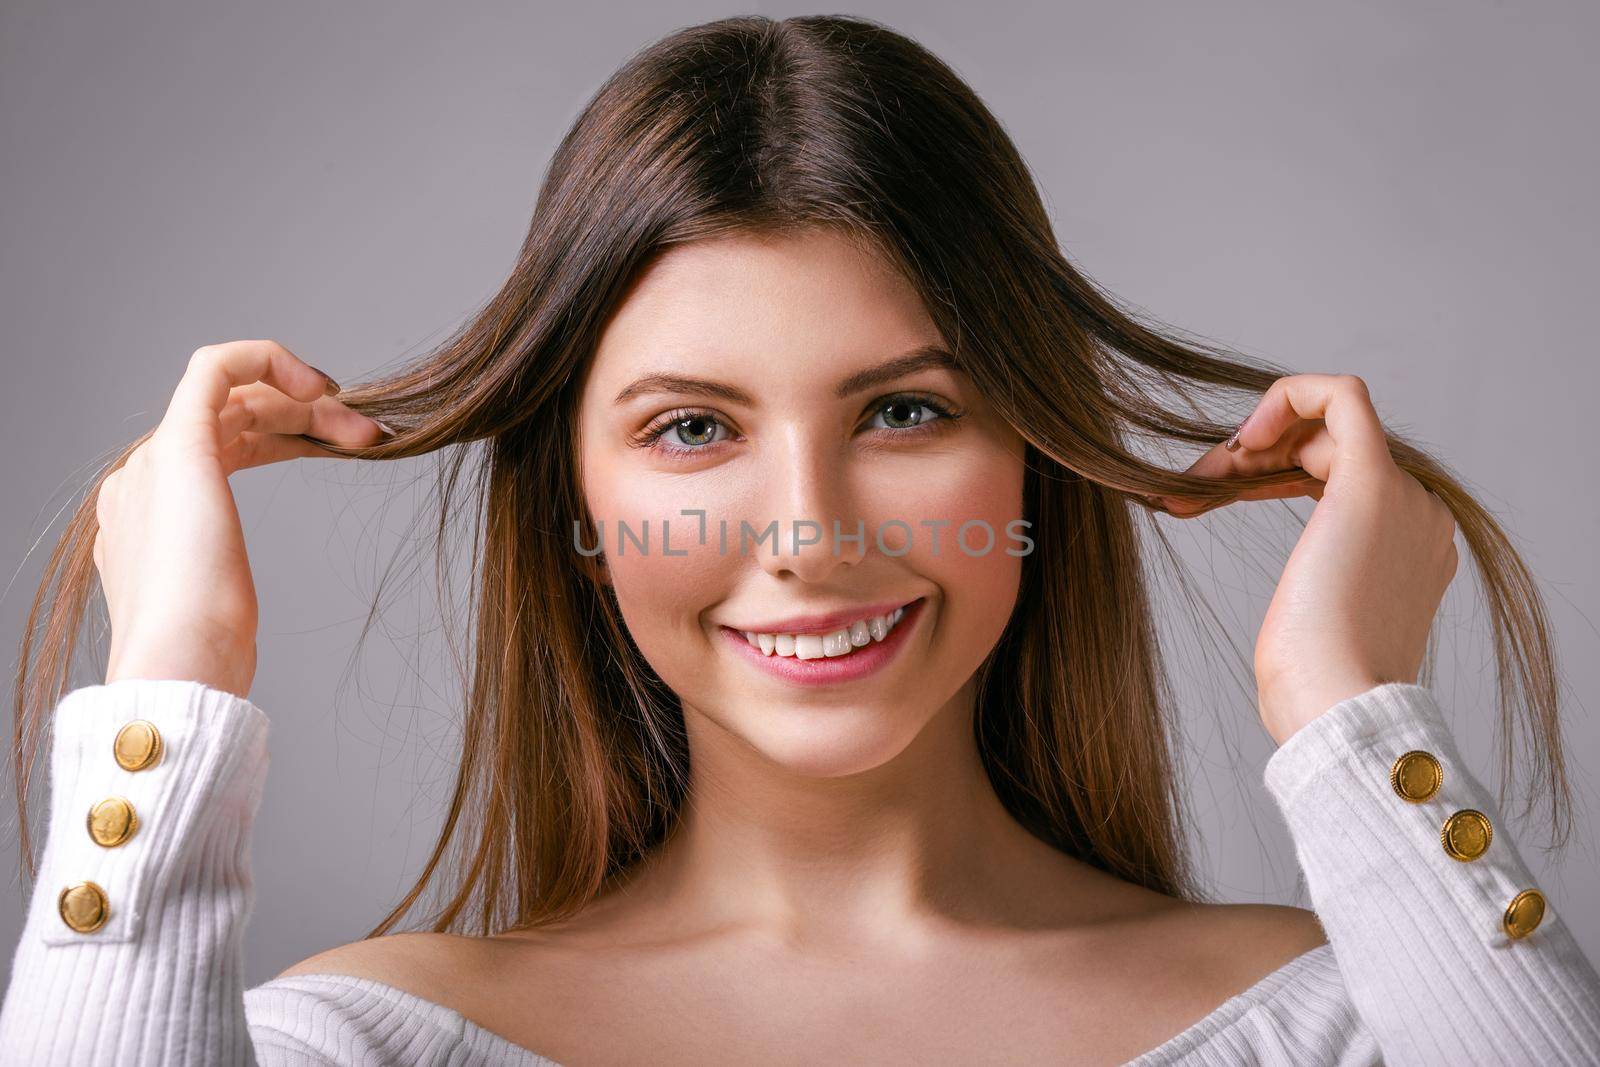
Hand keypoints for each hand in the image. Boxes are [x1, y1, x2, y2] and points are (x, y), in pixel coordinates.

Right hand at [95, 340, 388, 697]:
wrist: (182, 662)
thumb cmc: (212, 651)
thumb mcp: (219, 606)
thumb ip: (216, 581)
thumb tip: (229, 594)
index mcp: (150, 516)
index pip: (219, 445)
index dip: (283, 434)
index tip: (337, 444)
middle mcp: (143, 481)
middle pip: (233, 419)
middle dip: (308, 418)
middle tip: (369, 437)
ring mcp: (154, 462)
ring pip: (236, 396)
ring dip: (308, 404)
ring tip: (366, 432)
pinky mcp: (178, 446)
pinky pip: (215, 368)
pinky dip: (267, 359)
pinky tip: (318, 388)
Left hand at [1149, 374, 1458, 743]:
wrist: (1337, 706)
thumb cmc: (1312, 693)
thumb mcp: (1312, 635)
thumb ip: (1320, 602)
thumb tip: (1303, 601)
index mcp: (1409, 553)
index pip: (1336, 481)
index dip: (1266, 475)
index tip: (1209, 498)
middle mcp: (1418, 517)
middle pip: (1324, 453)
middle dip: (1247, 460)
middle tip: (1188, 491)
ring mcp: (1403, 498)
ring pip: (1322, 429)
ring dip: (1249, 444)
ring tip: (1195, 483)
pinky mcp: (1372, 482)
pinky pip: (1340, 397)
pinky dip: (1288, 396)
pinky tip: (1240, 437)